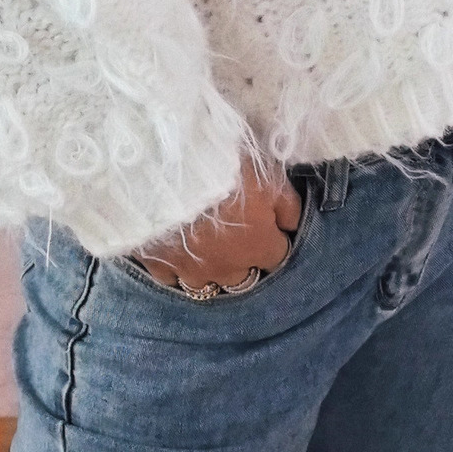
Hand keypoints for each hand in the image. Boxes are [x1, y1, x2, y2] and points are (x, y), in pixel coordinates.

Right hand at [128, 153, 302, 292]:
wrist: (167, 167)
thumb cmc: (227, 167)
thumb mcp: (270, 176)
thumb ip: (288, 207)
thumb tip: (293, 228)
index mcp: (257, 247)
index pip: (277, 259)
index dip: (274, 242)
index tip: (268, 228)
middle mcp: (228, 268)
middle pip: (243, 278)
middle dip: (244, 263)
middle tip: (237, 239)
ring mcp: (191, 271)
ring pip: (207, 285)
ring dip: (211, 270)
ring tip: (205, 250)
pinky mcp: (159, 267)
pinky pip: (172, 279)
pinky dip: (177, 269)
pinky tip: (175, 252)